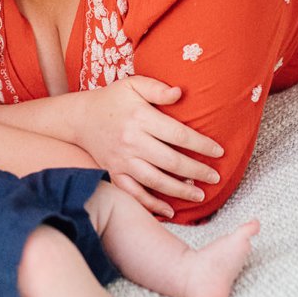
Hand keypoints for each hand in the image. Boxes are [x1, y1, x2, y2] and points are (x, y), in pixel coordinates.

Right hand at [75, 76, 224, 218]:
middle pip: (170, 160)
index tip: (218, 152)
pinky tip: (169, 211)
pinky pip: (134, 193)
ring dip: (179, 190)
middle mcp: (132, 141)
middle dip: (196, 171)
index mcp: (140, 118)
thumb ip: (157, 88)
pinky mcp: (113, 172)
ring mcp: (121, 160)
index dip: (201, 144)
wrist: (79, 118)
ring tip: (199, 195)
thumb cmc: (112, 100)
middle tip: (215, 178)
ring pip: (155, 180)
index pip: (178, 134)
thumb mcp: (133, 85)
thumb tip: (180, 93)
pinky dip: (151, 204)